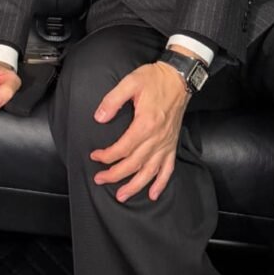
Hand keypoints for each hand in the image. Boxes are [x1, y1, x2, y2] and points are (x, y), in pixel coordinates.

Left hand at [89, 61, 189, 202]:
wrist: (178, 78)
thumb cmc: (154, 79)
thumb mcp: (130, 82)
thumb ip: (113, 100)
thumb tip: (99, 117)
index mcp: (145, 124)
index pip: (123, 148)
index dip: (107, 155)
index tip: (95, 156)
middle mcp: (157, 138)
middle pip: (134, 164)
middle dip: (115, 175)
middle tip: (99, 179)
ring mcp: (166, 143)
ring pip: (150, 171)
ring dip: (136, 186)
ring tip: (122, 196)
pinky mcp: (172, 144)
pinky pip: (168, 168)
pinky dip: (161, 183)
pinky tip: (153, 194)